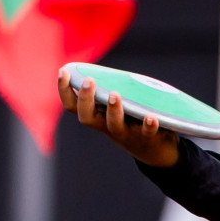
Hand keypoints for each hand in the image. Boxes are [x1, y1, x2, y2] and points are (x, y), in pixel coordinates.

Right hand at [58, 68, 179, 166]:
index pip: (72, 106)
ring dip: (113, 110)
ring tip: (114, 94)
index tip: (63, 71)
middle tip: (89, 80)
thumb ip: (109, 91)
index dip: (64, 90)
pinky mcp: (147, 138)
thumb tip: (103, 68)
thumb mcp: (117, 108)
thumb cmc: (131, 121)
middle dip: (85, 99)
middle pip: (87, 117)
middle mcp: (107, 126)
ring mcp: (126, 133)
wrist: (156, 152)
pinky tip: (151, 117)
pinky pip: (147, 133)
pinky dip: (148, 125)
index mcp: (96, 116)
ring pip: (114, 125)